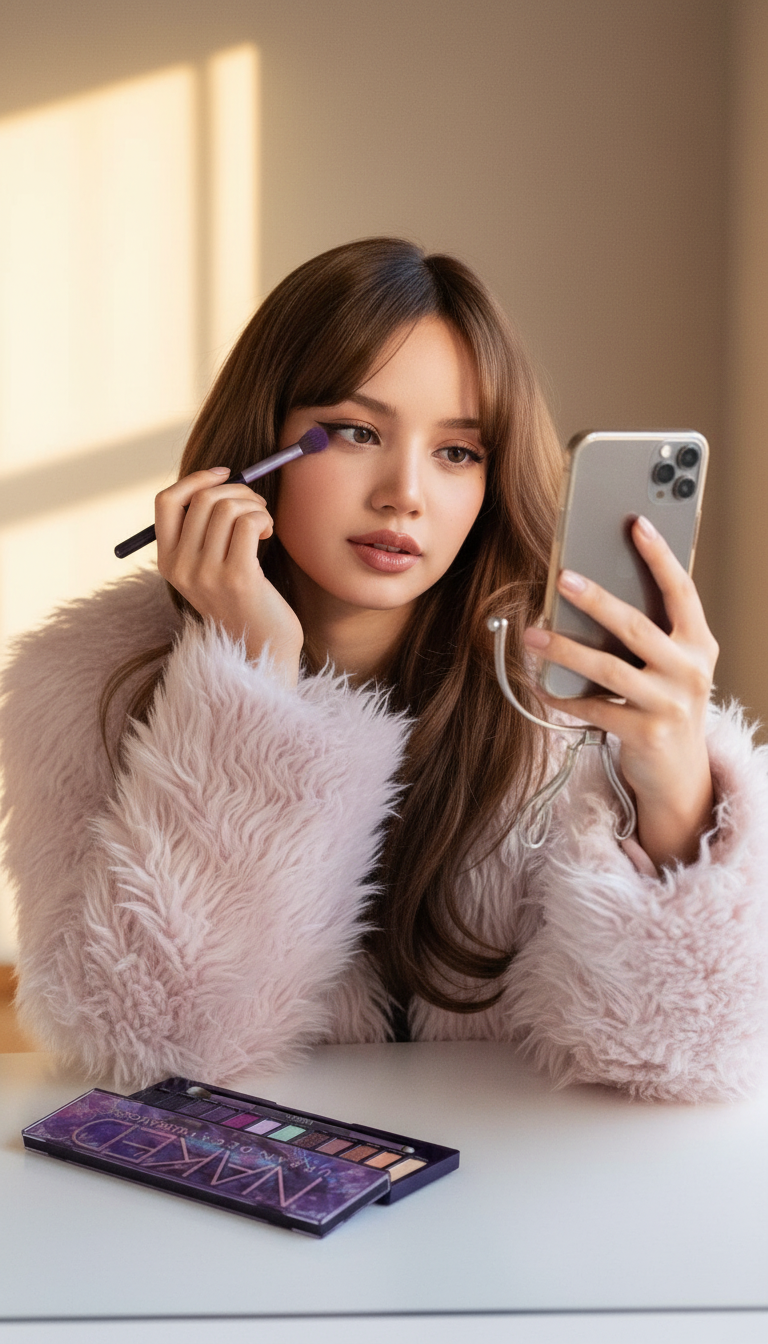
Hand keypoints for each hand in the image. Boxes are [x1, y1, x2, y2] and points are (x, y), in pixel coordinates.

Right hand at [155, 469, 303, 685]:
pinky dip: (263, 519)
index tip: (225, 474)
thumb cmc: (242, 601)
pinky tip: (268, 535)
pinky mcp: (237, 578)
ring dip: (254, 506)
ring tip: (264, 524)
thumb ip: (204, 531)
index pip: (166, 501)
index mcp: (167, 561)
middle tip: (257, 506)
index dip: (197, 479)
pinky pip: (248, 523)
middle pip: (204, 499)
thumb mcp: (209, 568)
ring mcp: (206, 574)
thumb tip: (220, 480)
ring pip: (227, 507)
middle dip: (238, 491)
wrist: (260, 648)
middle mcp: (181, 567)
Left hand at [523, 515, 718, 868]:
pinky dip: (564, 696)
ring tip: (533, 634)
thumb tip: (593, 589)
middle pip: (637, 626)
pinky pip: (595, 708)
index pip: (682, 591)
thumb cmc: (665, 706)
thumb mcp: (671, 666)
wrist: (680, 776)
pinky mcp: (645, 734)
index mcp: (700, 645)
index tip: (635, 524)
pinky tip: (541, 685)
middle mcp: (690, 671)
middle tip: (563, 577)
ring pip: (609, 669)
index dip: (659, 556)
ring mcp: (670, 704)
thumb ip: (649, 633)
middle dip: (597, 599)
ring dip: (566, 649)